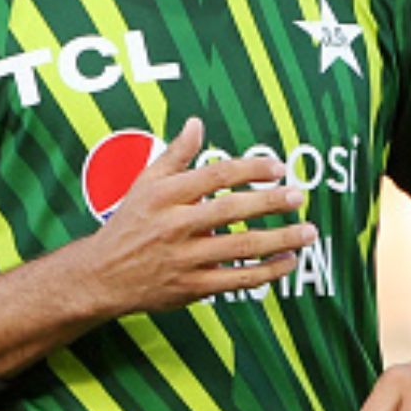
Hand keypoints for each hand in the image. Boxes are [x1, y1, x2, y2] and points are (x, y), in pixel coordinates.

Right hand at [74, 117, 317, 317]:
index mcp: (165, 195)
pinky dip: (266, 272)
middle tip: (300, 195)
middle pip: (232, 210)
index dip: (250, 169)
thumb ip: (175, 154)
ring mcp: (185, 258)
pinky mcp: (193, 287)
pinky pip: (237, 280)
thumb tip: (197, 123)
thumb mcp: (145, 183)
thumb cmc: (128, 224)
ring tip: (308, 231)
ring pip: (240, 248)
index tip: (278, 167)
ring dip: (279, 240)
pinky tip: (288, 262)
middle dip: (271, 202)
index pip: (215, 175)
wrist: (102, 275)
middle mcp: (175, 225)